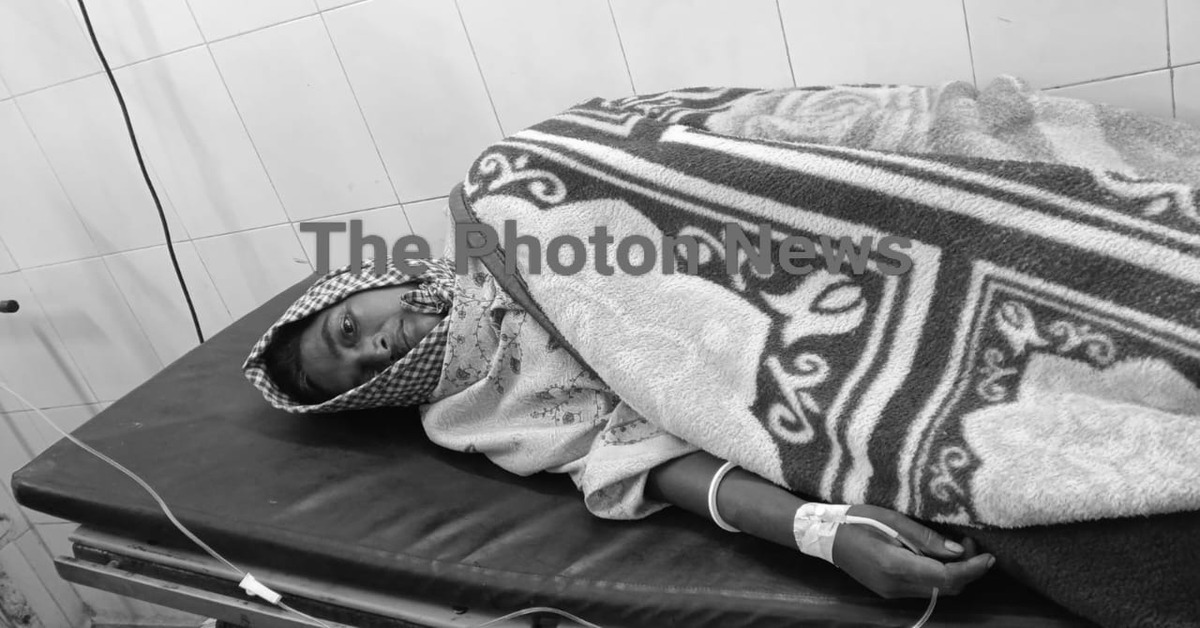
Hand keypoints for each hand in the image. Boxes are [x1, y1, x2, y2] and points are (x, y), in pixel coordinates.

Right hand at [830, 504, 993, 598]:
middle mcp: (897, 585)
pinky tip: (936, 557)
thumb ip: (926, 538)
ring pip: (937, 591)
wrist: (825, 536)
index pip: (946, 577)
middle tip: (971, 544)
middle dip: (967, 570)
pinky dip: (938, 576)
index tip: (989, 556)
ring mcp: (892, 591)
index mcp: (896, 565)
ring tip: (956, 548)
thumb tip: (958, 551)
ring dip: (953, 574)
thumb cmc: (856, 519)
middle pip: (946, 589)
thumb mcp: (892, 520)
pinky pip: (923, 588)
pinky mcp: (889, 591)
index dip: (972, 569)